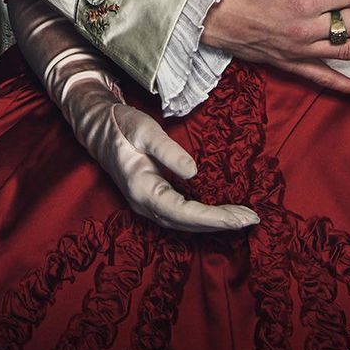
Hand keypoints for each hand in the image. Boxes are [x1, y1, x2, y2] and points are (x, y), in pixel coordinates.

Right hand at [8, 0, 257, 231]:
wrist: (97, 125)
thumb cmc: (121, 125)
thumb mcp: (145, 130)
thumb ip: (168, 151)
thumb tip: (194, 173)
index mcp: (144, 191)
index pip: (186, 214)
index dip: (216, 218)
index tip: (243, 216)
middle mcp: (146, 205)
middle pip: (189, 224)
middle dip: (221, 224)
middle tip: (252, 220)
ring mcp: (148, 204)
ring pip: (185, 223)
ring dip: (213, 223)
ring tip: (242, 219)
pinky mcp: (153, 198)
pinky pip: (181, 215)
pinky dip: (202, 217)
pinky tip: (219, 212)